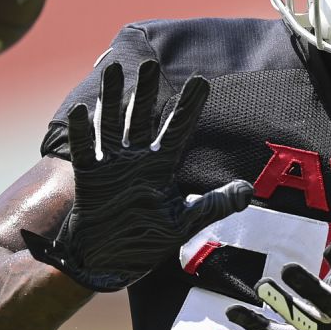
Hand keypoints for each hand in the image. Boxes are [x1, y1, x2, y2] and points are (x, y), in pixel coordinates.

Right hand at [22, 60, 252, 291]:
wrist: (108, 265)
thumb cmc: (145, 243)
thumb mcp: (185, 223)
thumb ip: (215, 204)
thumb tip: (249, 190)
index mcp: (161, 168)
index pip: (178, 130)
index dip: (189, 107)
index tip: (200, 81)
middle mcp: (137, 160)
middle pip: (142, 118)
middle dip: (146, 91)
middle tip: (150, 63)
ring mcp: (112, 166)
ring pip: (112, 124)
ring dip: (113, 98)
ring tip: (114, 70)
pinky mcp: (89, 179)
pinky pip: (86, 151)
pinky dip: (83, 132)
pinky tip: (81, 110)